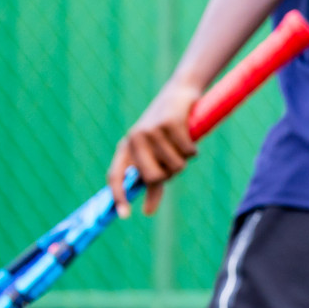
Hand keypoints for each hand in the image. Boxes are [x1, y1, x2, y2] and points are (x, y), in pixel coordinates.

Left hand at [107, 79, 202, 216]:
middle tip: (175, 164)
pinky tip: (190, 137)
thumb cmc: (167, 129)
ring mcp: (151, 130)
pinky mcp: (170, 123)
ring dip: (184, 161)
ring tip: (182, 146)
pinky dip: (193, 150)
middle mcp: (134, 139)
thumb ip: (151, 181)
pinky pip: (187, 151)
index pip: (115, 176)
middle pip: (152, 176)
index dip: (118, 196)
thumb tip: (147, 212)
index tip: (125, 215)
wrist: (179, 92)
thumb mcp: (155, 153)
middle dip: (169, 175)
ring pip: (174, 165)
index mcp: (126, 148)